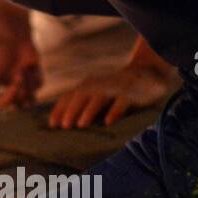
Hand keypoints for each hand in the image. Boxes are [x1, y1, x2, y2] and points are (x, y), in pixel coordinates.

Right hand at [0, 32, 41, 108]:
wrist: (13, 37)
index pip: (1, 104)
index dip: (7, 99)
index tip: (12, 87)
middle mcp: (9, 89)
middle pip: (16, 105)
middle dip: (18, 93)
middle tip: (18, 77)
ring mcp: (23, 85)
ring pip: (30, 101)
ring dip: (28, 89)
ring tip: (23, 72)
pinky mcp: (35, 79)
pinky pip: (39, 86)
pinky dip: (34, 77)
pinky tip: (29, 67)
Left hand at [48, 62, 173, 128]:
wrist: (145, 71)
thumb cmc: (115, 89)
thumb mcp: (97, 92)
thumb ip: (84, 103)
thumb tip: (65, 123)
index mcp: (88, 85)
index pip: (69, 96)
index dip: (59, 109)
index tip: (51, 125)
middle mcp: (99, 84)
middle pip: (81, 96)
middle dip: (70, 110)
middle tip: (63, 126)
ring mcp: (115, 87)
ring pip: (99, 98)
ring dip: (88, 111)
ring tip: (80, 125)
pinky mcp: (131, 93)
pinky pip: (121, 102)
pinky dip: (114, 111)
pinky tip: (108, 122)